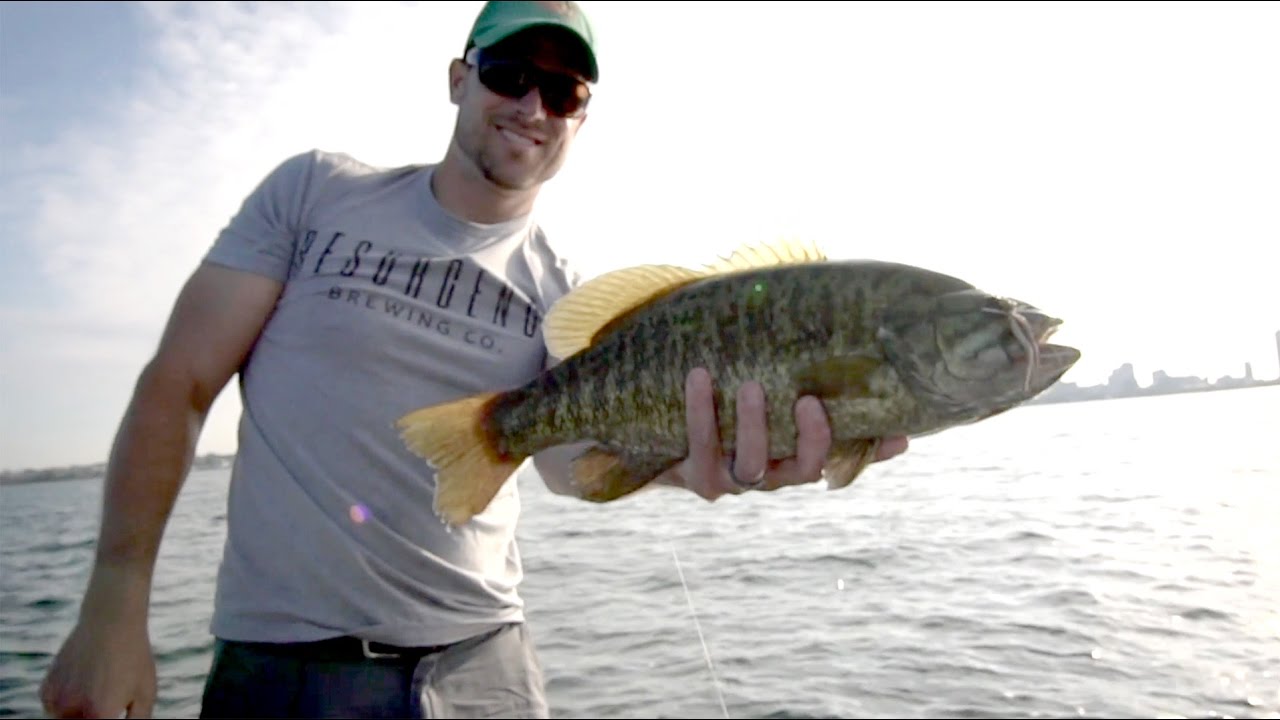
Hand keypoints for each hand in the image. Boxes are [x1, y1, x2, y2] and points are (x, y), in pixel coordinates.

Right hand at [40, 602, 156, 718]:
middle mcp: (72, 711)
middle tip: (104, 701)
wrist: (110, 621)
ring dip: (77, 716)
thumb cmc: (133, 659)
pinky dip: (65, 705)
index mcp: (100, 716)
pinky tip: (83, 684)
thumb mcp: (145, 693)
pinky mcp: (46, 690)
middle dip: (91, 719)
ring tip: (98, 691)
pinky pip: (54, 710)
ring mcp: (55, 701)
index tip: (110, 713)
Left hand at [662, 367, 907, 500]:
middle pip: (801, 471)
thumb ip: (820, 404)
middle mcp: (772, 479)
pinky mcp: (698, 477)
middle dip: (810, 439)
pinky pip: (701, 444)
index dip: (868, 453)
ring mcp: (734, 482)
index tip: (892, 432)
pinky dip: (700, 409)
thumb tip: (887, 400)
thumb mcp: (776, 410)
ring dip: (753, 425)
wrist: (673, 449)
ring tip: (751, 385)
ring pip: (751, 463)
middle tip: (807, 400)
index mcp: (796, 464)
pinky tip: (700, 375)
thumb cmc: (734, 416)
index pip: (844, 461)